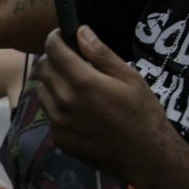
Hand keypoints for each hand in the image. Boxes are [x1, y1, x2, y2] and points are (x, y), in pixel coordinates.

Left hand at [33, 25, 177, 185]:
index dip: (54, 38)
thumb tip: (81, 31)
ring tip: (74, 85)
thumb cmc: (143, 113)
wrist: (146, 157)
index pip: (53, 50)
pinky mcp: (59, 138)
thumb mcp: (129, 78)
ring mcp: (59, 122)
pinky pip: (50, 114)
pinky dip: (58, 106)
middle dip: (52, 59)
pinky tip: (78, 109)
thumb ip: (101, 54)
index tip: (60, 36)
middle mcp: (65, 102)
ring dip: (53, 83)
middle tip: (68, 59)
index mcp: (83, 82)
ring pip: (42, 91)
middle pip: (43, 70)